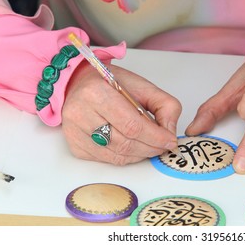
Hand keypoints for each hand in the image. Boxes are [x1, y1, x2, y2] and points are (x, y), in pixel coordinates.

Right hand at [62, 62, 181, 164]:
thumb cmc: (110, 84)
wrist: (79, 84)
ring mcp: (75, 132)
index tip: (169, 140)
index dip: (155, 137)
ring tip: (150, 146)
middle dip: (150, 148)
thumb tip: (169, 132)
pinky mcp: (75, 146)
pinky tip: (133, 148)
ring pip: (116, 155)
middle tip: (163, 145)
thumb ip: (164, 105)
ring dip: (139, 154)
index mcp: (96, 92)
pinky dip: (125, 157)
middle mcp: (80, 113)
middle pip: (124, 143)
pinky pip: (107, 160)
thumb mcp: (142, 86)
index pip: (132, 125)